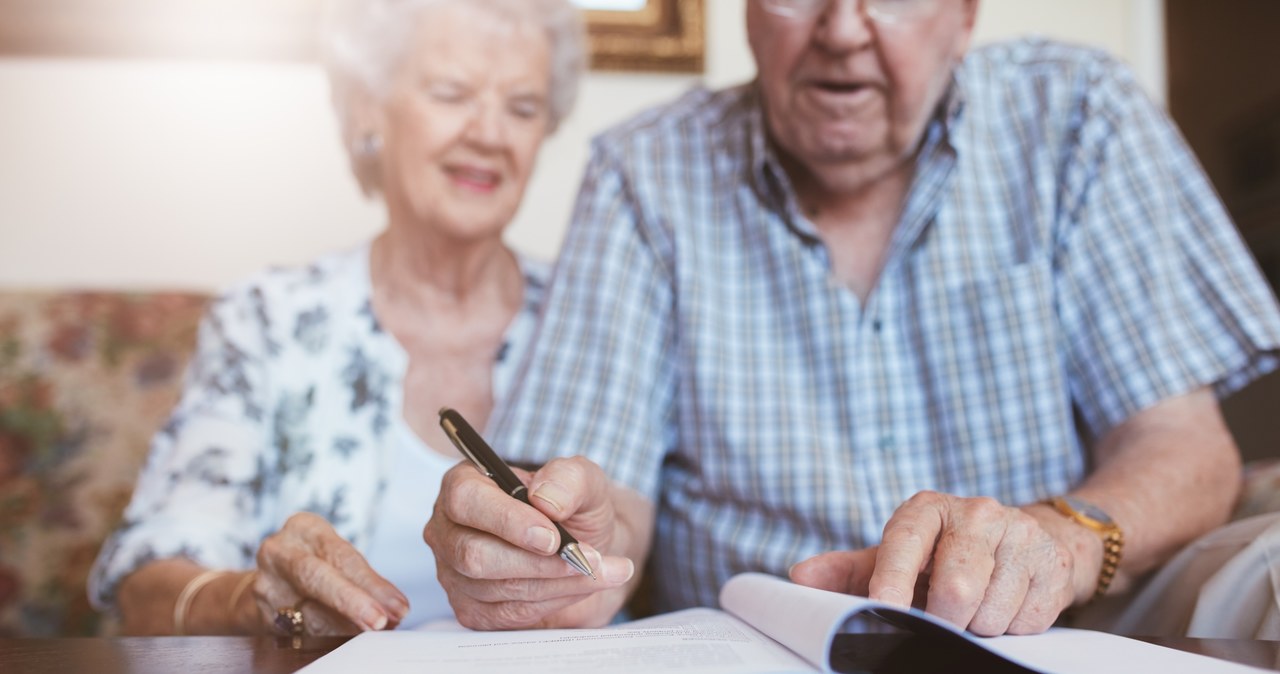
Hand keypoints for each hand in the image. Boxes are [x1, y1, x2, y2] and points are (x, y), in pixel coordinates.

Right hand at [253, 512, 408, 634]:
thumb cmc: (316, 562)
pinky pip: (299, 632)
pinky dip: (329, 638)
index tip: (397, 605)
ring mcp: (265, 583)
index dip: (371, 583)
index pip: (341, 556)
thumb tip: (396, 608)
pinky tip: (348, 639)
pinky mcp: (262, 614)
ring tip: (373, 631)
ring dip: (346, 627)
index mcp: (303, 527)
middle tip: (381, 621)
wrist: (271, 578)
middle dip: (352, 603)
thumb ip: (364, 579)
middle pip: (316, 578)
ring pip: (308, 612)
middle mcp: (279, 552)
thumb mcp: (337, 556)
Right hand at [425, 456, 636, 629]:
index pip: (465, 500)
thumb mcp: (582, 480)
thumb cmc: (574, 507)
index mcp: (465, 484)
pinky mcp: (473, 610)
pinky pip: (510, 614)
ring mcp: (455, 574)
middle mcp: (450, 529)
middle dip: (538, 561)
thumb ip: (568, 478)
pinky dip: (554, 600)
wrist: (587, 545)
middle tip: (586, 558)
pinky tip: (581, 585)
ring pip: (497, 588)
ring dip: (557, 582)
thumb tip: (546, 500)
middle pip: (475, 554)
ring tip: (598, 569)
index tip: (552, 537)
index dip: (507, 520)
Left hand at [789, 491, 1076, 635]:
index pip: (904, 543)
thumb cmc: (945, 554)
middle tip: (940, 619)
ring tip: (974, 608)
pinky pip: (1026, 620)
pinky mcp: (1053, 563)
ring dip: (978, 626)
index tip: (882, 610)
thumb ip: (848, 570)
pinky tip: (1005, 604)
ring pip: (991, 612)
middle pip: (956, 588)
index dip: (892, 581)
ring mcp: (1019, 535)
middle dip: (943, 620)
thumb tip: (799, 578)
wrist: (1026, 539)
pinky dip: (1012, 627)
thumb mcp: (898, 556)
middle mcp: (976, 513)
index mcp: (926, 509)